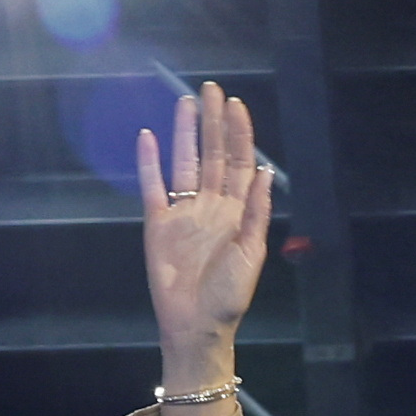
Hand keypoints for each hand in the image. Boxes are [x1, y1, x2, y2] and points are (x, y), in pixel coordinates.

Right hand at [136, 78, 274, 380]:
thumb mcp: (251, 254)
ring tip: (186, 103)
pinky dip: (149, 162)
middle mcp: (211, 205)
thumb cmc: (228, 296)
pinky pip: (153, 187)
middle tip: (211, 89)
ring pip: (185, 163)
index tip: (236, 105)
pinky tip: (149, 137)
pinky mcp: (158, 224)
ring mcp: (183, 212)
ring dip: (185, 134)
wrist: (196, 326)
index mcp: (237, 212)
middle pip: (213, 155)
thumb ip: (257, 212)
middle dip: (213, 123)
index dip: (239, 134)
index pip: (240, 163)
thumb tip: (266, 172)